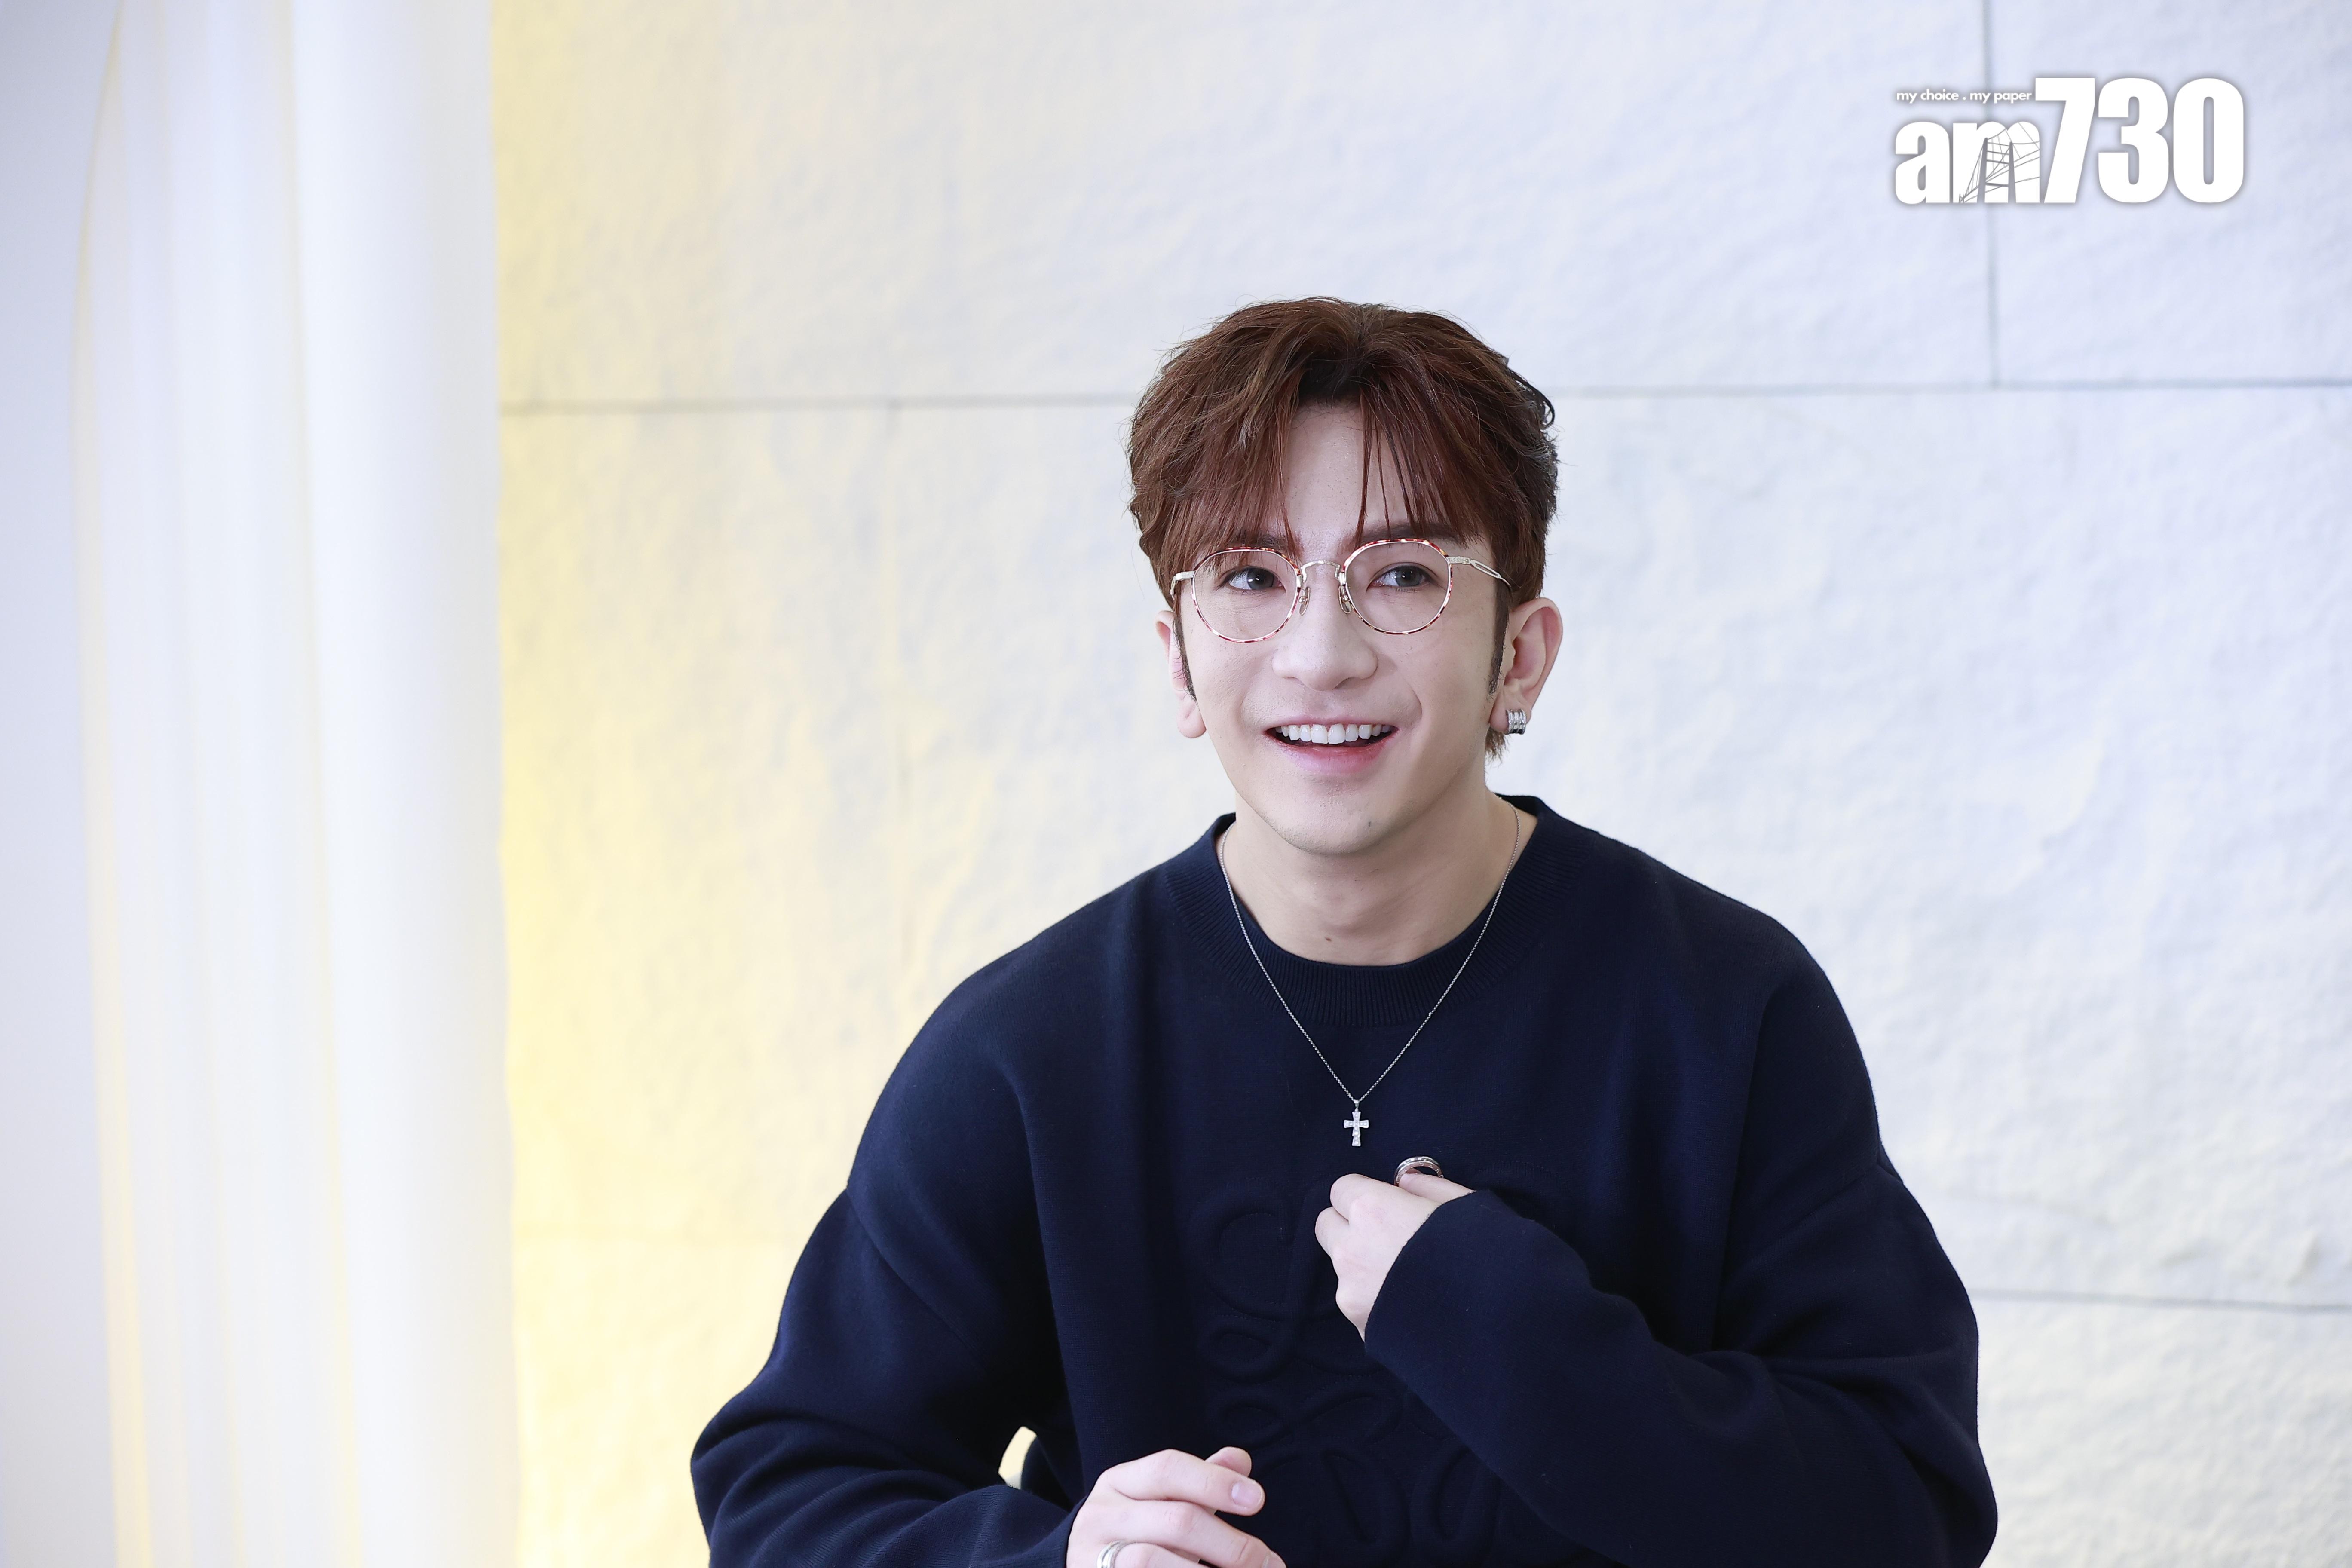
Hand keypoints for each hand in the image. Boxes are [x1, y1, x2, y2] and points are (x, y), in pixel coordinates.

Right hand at [1067, 1446, 1282, 1567]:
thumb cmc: (1137, 1535)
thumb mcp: (1162, 1502)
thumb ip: (1200, 1483)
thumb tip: (1241, 1457)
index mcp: (1119, 1483)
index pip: (1168, 1469)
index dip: (1215, 1481)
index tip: (1258, 1499)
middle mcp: (1101, 1517)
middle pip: (1176, 1521)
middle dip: (1232, 1545)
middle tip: (1270, 1563)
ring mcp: (1093, 1557)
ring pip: (1152, 1562)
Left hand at [1313, 1170, 1471, 1335]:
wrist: (1497, 1323)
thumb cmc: (1483, 1254)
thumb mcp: (1462, 1203)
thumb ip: (1425, 1186)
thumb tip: (1403, 1182)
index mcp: (1371, 1210)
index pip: (1341, 1188)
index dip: (1364, 1193)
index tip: (1385, 1203)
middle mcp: (1351, 1249)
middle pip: (1326, 1225)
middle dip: (1348, 1225)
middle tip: (1385, 1234)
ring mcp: (1350, 1291)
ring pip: (1341, 1266)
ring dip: (1361, 1264)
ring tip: (1404, 1275)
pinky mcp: (1358, 1325)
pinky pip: (1356, 1301)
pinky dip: (1373, 1298)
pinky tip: (1408, 1303)